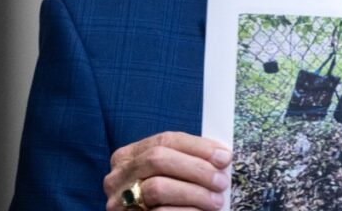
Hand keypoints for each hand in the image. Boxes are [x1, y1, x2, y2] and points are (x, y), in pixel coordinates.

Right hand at [103, 131, 231, 209]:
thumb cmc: (165, 200)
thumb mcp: (170, 175)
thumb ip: (186, 162)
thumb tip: (221, 156)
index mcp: (129, 156)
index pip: (166, 140)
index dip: (198, 146)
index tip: (224, 157)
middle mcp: (118, 176)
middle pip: (158, 159)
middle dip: (196, 168)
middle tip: (222, 181)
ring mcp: (118, 201)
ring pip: (157, 187)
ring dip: (194, 192)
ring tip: (216, 201)